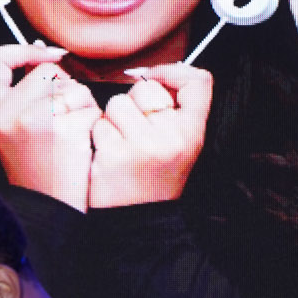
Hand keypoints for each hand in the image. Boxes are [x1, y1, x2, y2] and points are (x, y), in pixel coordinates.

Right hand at [0, 45, 98, 212]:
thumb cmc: (38, 168)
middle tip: (59, 120)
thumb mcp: (14, 129)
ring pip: (70, 85)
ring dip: (80, 103)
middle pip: (44, 70)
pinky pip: (88, 105)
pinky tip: (82, 142)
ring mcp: (35, 121)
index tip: (40, 55)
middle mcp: (8, 115)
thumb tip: (45, 51)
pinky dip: (92, 120)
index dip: (18, 50)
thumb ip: (23, 92)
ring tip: (70, 133)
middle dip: (61, 87)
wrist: (50, 209)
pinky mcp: (63, 129)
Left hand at [88, 64, 212, 208]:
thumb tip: (153, 74)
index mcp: (192, 135)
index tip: (156, 78)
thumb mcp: (180, 147)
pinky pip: (99, 124)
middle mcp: (171, 138)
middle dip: (135, 105)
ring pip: (118, 103)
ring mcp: (141, 146)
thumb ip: (176, 111)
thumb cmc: (154, 181)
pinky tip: (108, 157)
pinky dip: (99, 137)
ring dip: (113, 121)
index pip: (198, 82)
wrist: (136, 226)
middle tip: (136, 134)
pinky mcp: (113, 154)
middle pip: (147, 89)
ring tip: (121, 146)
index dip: (174, 72)